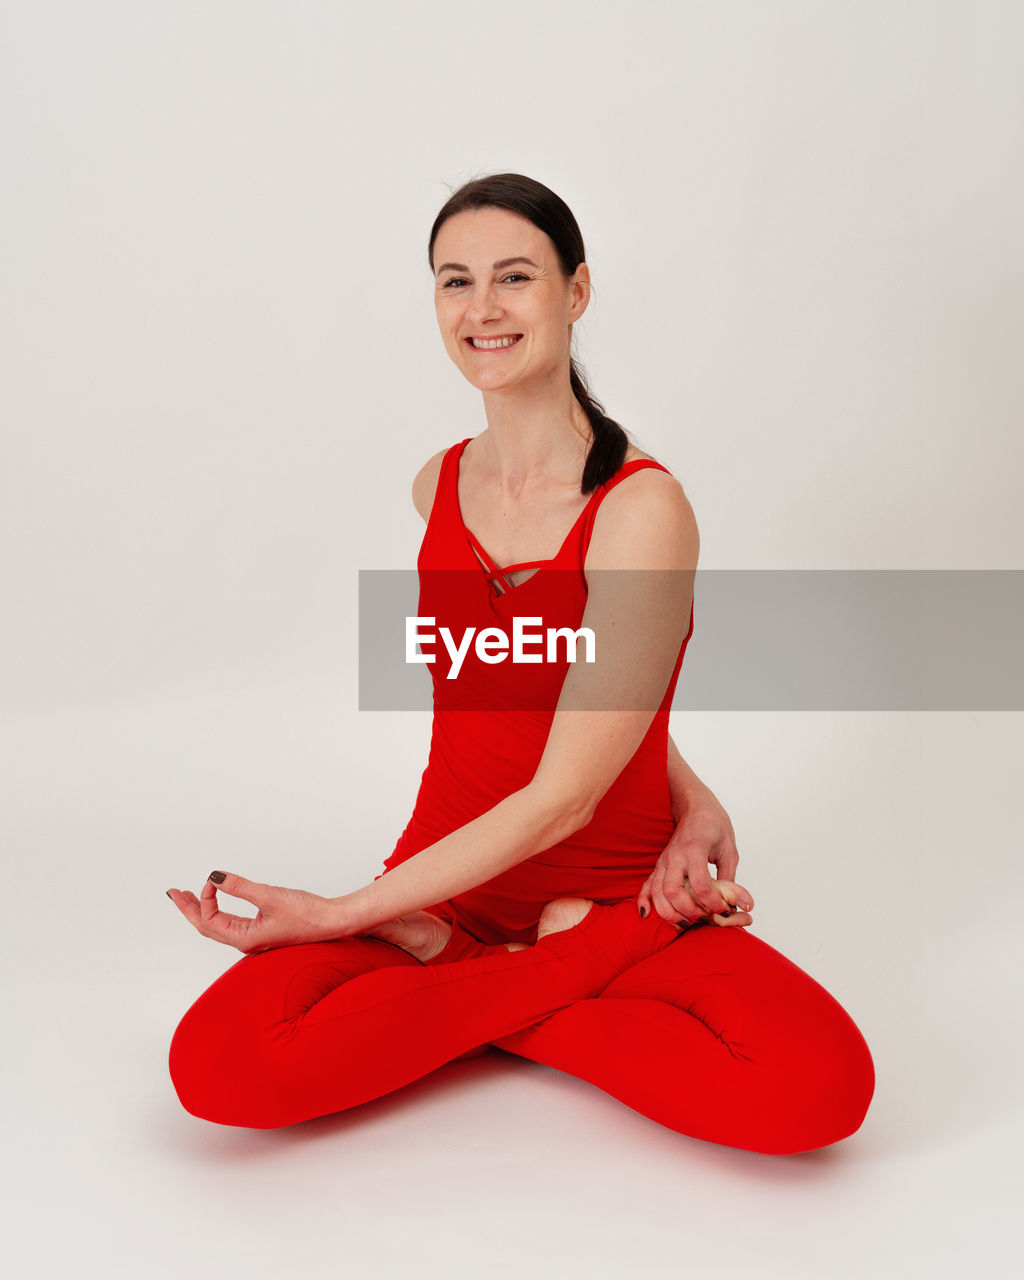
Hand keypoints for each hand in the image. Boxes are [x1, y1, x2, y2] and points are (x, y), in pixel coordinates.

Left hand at [166, 872, 344, 953]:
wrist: (333, 922)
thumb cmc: (307, 914)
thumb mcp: (270, 896)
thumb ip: (240, 886)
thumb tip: (214, 877)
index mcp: (245, 939)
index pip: (210, 920)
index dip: (205, 898)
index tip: (213, 879)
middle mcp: (246, 941)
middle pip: (207, 927)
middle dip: (189, 909)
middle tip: (173, 893)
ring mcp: (254, 937)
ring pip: (218, 925)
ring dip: (202, 909)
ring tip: (188, 896)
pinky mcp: (263, 930)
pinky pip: (231, 923)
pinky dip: (218, 911)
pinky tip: (217, 903)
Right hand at [637, 795, 752, 927]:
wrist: (695, 806)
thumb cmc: (714, 825)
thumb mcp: (729, 850)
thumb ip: (730, 878)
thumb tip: (738, 905)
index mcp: (694, 850)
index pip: (701, 884)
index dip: (713, 902)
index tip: (725, 909)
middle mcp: (675, 856)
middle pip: (673, 891)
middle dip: (688, 911)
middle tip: (704, 918)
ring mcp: (663, 861)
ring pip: (658, 892)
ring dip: (670, 912)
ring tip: (686, 922)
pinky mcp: (658, 866)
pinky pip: (646, 886)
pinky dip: (645, 902)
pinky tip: (647, 915)